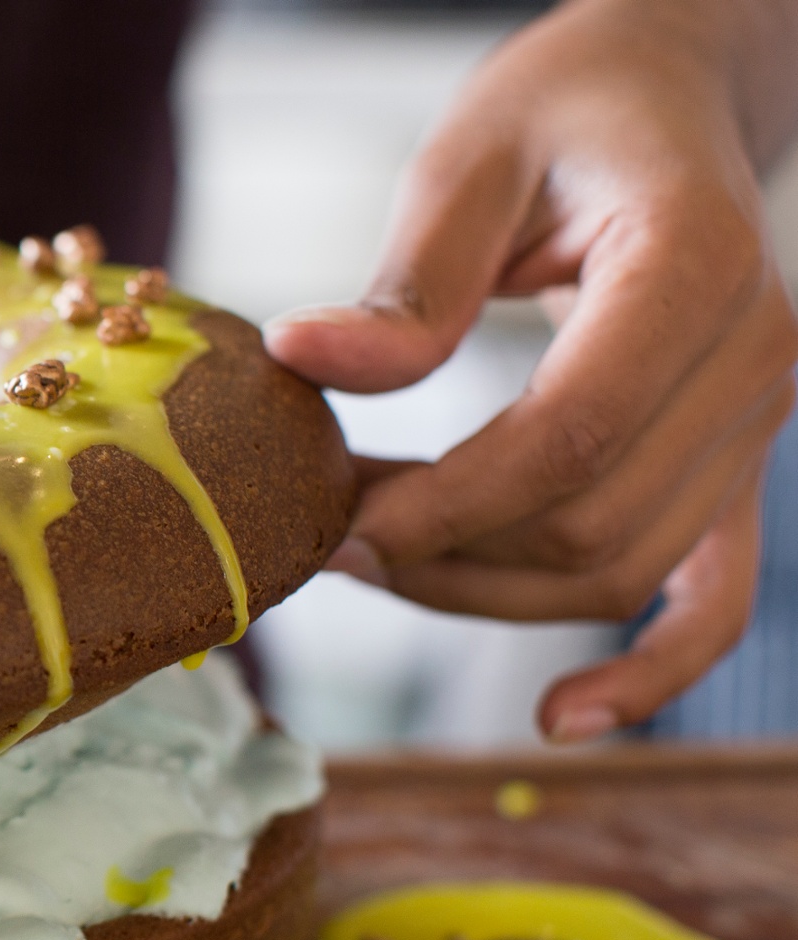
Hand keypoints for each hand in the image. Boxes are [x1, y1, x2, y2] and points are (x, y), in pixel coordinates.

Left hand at [265, 0, 797, 742]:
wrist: (668, 100)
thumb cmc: (565, 110)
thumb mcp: (472, 156)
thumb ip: (407, 277)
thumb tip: (309, 362)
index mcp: (695, 268)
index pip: (573, 436)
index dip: (447, 504)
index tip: (338, 519)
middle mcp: (757, 358)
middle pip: (591, 522)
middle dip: (441, 554)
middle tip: (319, 530)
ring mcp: (761, 423)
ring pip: (619, 569)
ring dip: (479, 590)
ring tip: (364, 549)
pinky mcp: (737, 462)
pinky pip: (713, 597)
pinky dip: (647, 668)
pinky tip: (560, 717)